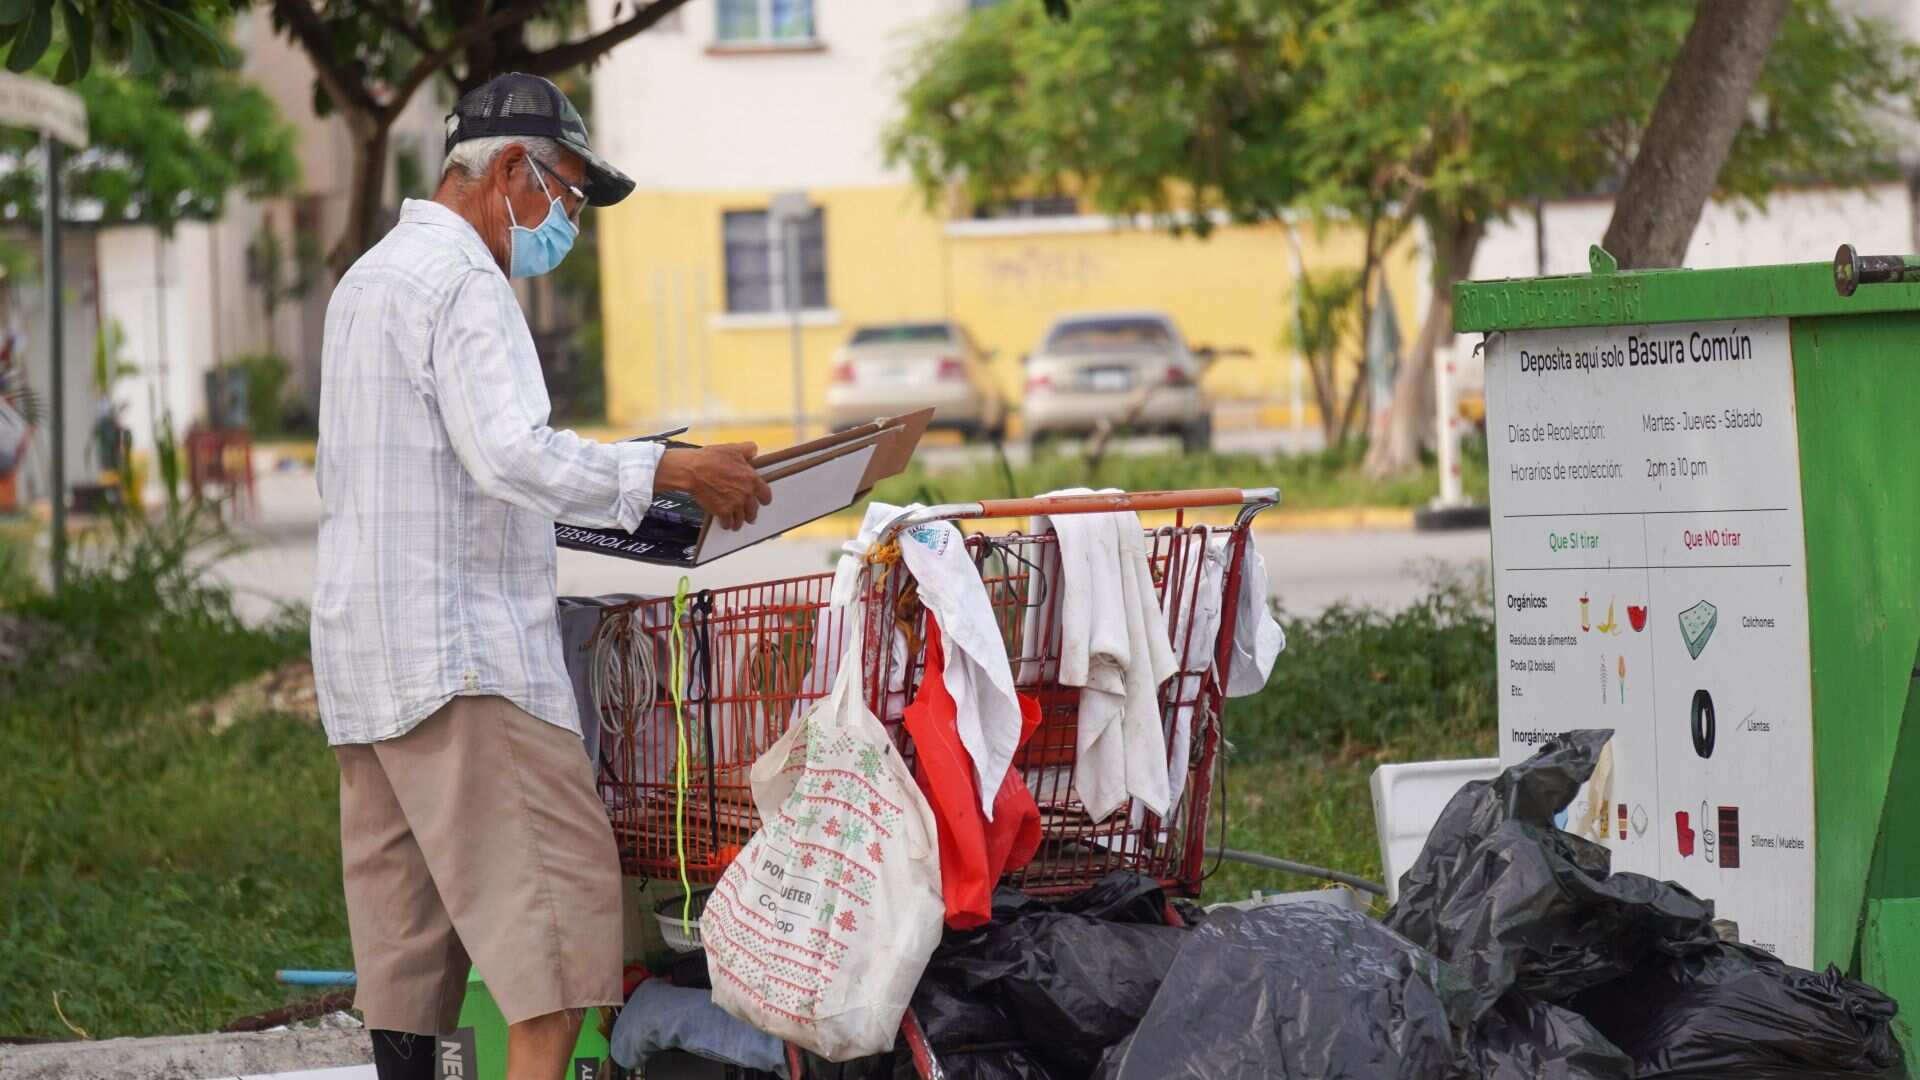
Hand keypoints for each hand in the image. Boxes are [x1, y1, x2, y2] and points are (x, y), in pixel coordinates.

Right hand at [656, 443, 772, 530]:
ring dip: (739, 521)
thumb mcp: (733, 449)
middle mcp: (746, 494)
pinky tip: (726, 523)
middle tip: (748, 515)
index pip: (766, 495)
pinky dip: (727, 524)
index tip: (762, 501)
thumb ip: (747, 449)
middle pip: (754, 510)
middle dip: (750, 513)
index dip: (764, 499)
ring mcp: (735, 504)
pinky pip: (728, 523)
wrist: (693, 471)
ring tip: (737, 523)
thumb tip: (754, 451)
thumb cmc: (711, 459)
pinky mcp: (722, 512)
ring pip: (741, 519)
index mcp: (752, 479)